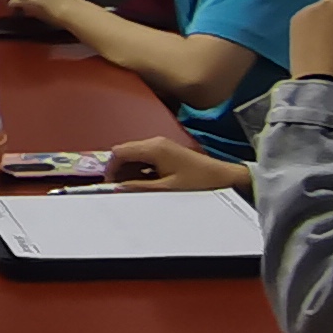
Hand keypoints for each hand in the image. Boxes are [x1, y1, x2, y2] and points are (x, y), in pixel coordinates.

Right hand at [104, 135, 252, 192]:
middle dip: (119, 171)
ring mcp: (161, 146)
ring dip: (130, 171)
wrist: (222, 177)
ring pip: (134, 156)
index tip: (110, 185)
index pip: (119, 152)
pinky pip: (145, 158)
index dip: (111, 169)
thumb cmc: (198, 182)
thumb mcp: (166, 189)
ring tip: (135, 189)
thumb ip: (139, 187)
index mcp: (154, 148)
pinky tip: (147, 184)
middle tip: (121, 189)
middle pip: (125, 152)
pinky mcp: (166, 152)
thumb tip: (117, 188)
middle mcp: (155, 142)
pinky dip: (140, 170)